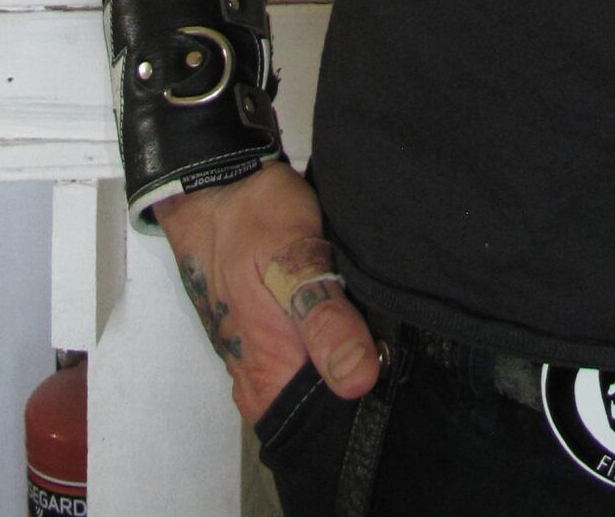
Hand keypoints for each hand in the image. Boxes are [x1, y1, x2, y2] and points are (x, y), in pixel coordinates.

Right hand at [154, 158, 380, 423]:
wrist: (216, 188)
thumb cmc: (255, 222)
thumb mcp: (296, 262)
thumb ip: (326, 322)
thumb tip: (359, 381)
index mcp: (268, 375)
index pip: (323, 425)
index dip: (362, 410)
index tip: (398, 383)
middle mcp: (262, 377)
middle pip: (325, 404)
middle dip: (362, 383)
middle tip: (397, 347)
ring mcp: (264, 354)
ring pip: (320, 378)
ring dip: (351, 358)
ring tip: (385, 330)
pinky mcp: (270, 331)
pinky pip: (310, 353)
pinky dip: (336, 339)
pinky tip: (362, 318)